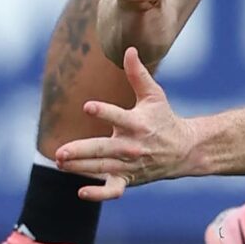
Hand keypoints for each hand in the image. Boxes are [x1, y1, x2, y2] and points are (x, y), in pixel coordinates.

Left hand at [53, 47, 199, 200]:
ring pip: (101, 169)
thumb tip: (128, 49)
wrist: (184, 150)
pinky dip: (98, 194)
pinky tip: (81, 192)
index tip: (88, 107)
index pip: (118, 117)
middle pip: (104, 149)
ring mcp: (129, 165)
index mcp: (138, 123)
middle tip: (61, 152)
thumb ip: (137, 75)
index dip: (104, 111)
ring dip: (80, 167)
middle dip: (82, 151)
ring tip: (61, 163)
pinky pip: (113, 191)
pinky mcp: (128, 180)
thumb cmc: (164, 118)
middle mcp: (133, 146)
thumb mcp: (154, 95)